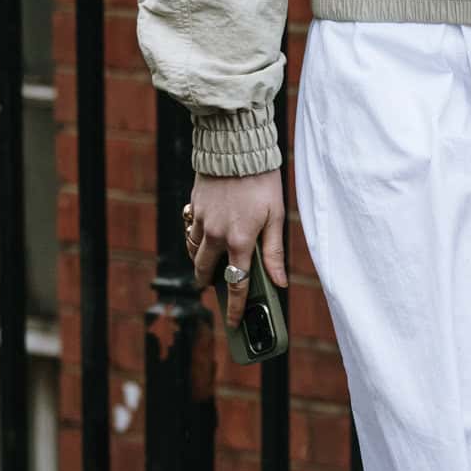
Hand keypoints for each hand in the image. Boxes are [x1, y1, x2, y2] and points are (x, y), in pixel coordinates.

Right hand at [182, 170, 287, 332]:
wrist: (235, 146)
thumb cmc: (262, 180)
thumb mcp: (276, 216)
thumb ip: (274, 252)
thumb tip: (279, 283)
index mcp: (240, 241)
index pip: (237, 284)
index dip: (235, 308)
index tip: (234, 323)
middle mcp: (216, 235)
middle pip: (205, 273)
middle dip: (209, 284)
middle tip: (218, 286)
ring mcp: (202, 221)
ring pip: (194, 253)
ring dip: (202, 262)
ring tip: (214, 261)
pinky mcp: (194, 207)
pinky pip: (191, 232)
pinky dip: (197, 239)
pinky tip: (207, 236)